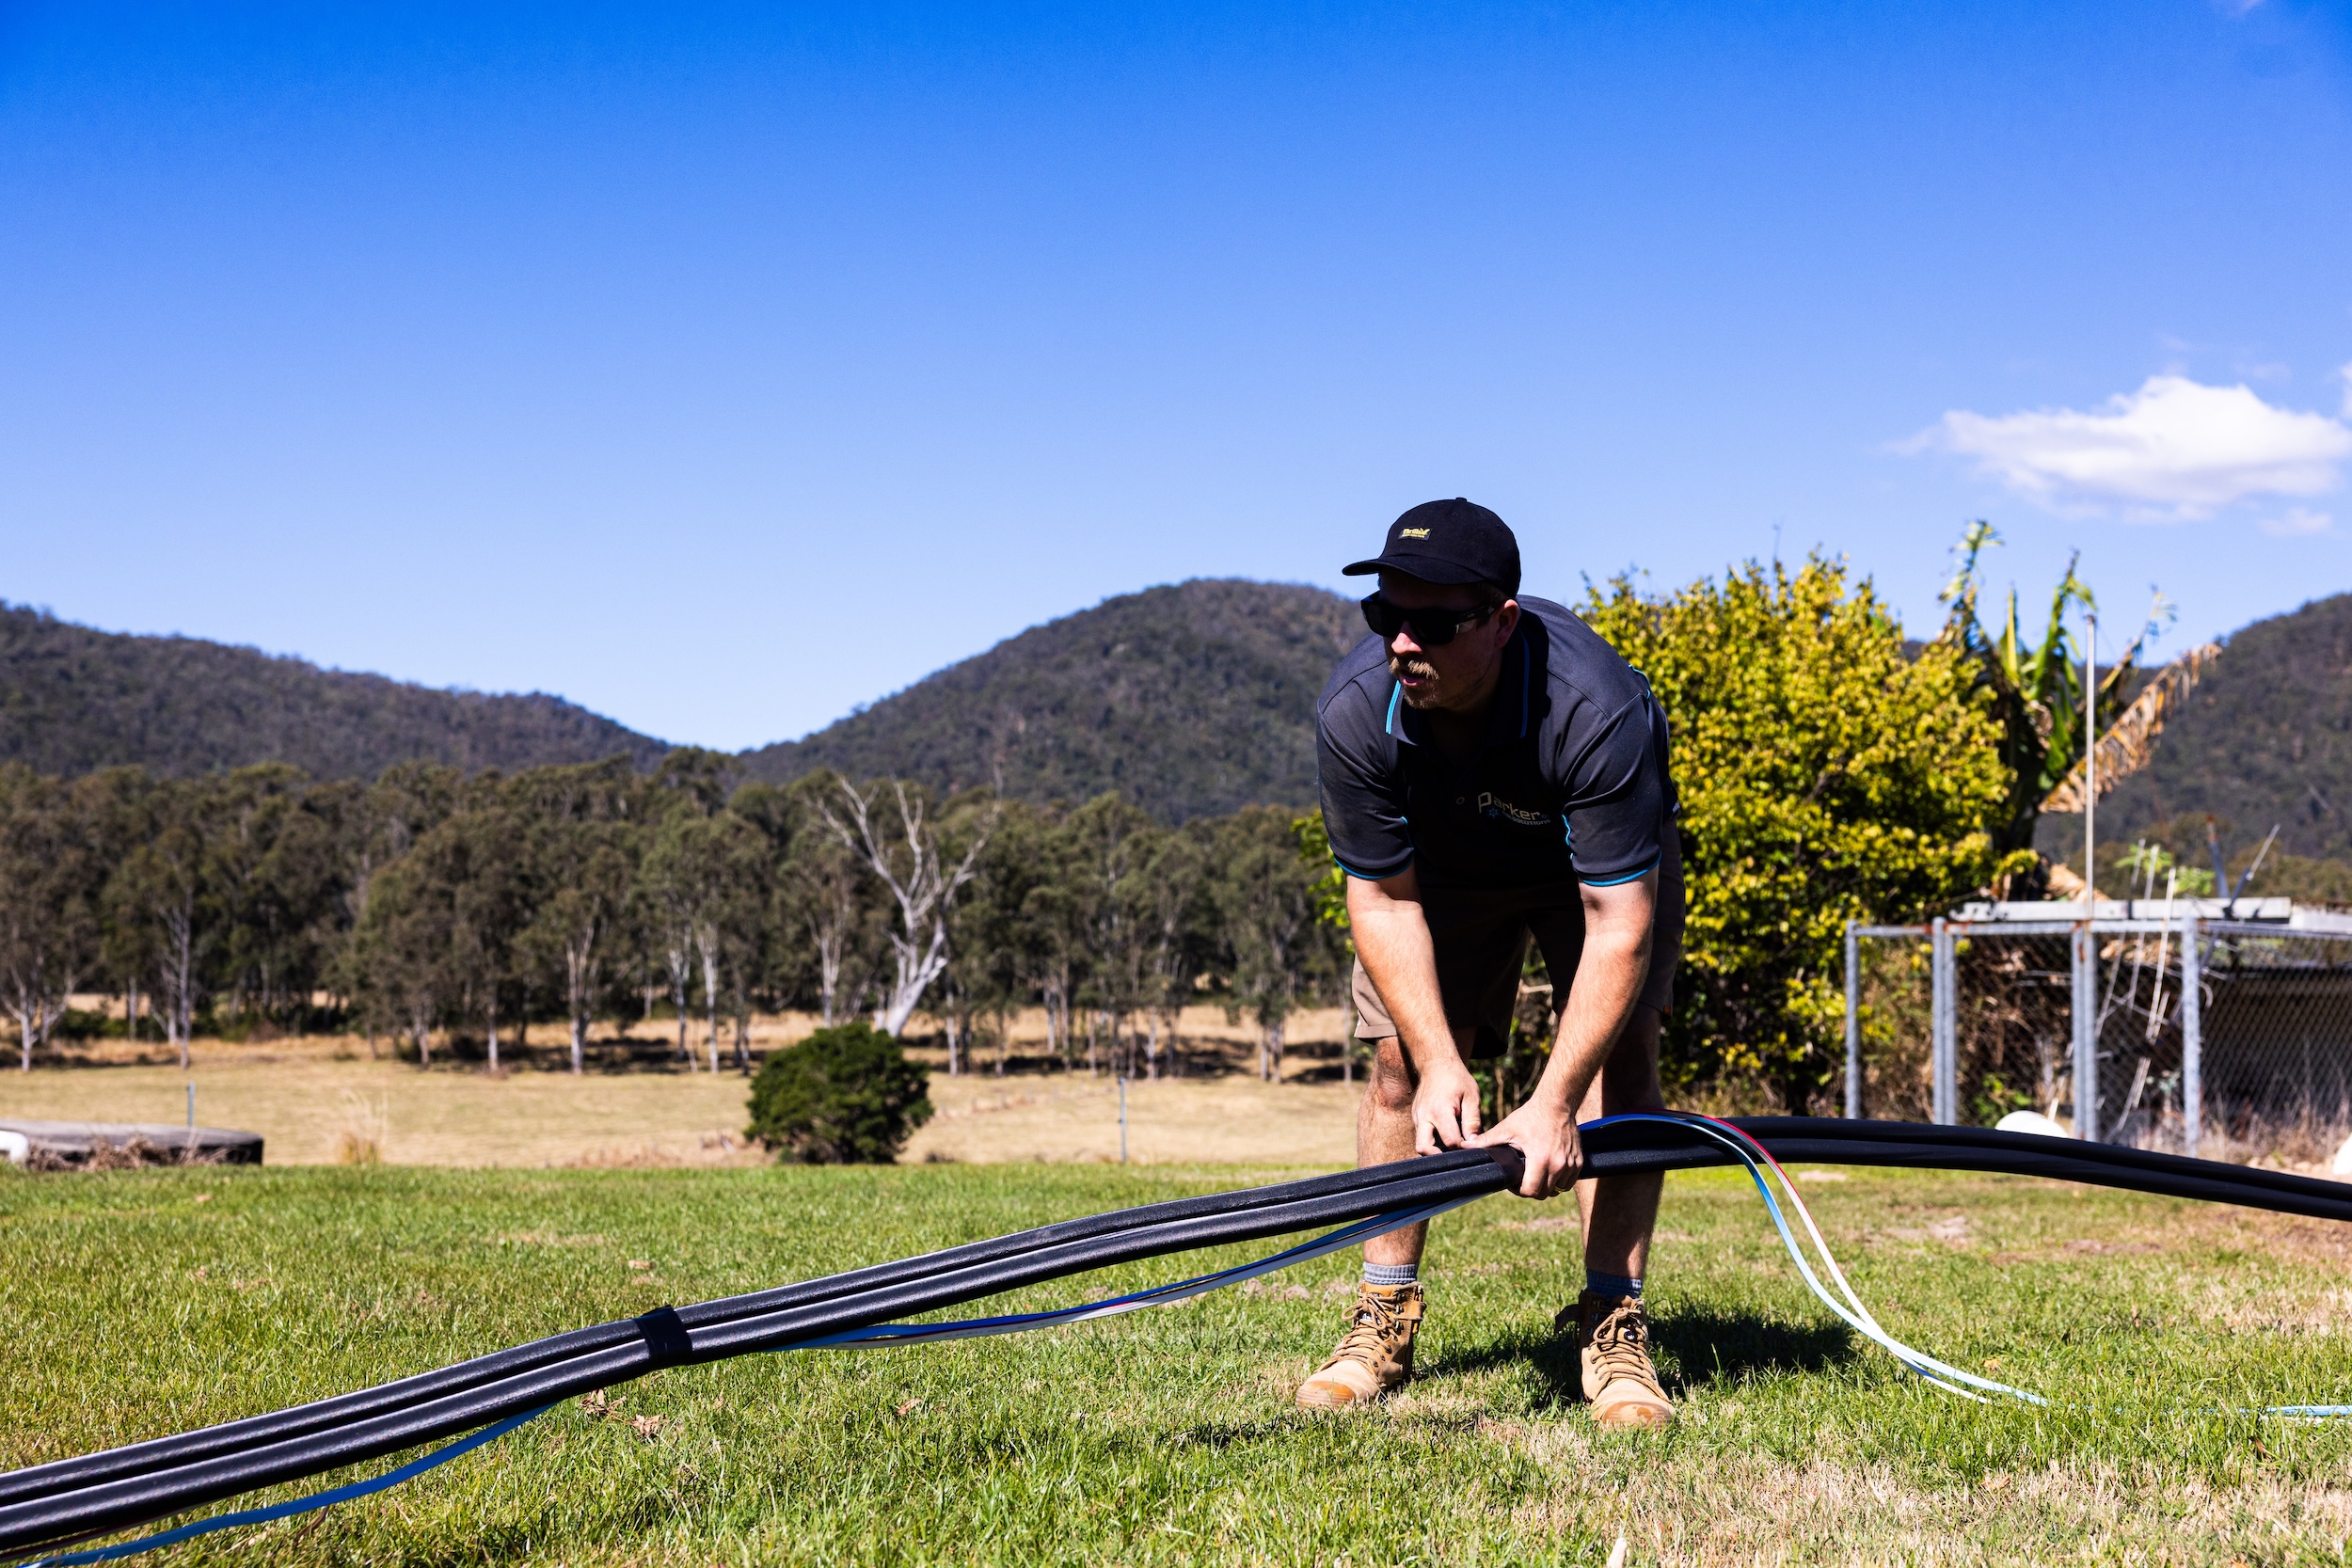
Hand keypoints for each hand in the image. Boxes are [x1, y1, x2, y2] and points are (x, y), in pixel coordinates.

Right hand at [1410, 1053, 1483, 1153]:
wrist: (1436, 1064)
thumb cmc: (1457, 1079)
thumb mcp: (1471, 1097)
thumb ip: (1472, 1121)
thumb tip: (1473, 1143)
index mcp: (1439, 1111)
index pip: (1450, 1141)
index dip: (1462, 1148)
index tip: (1471, 1145)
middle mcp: (1424, 1116)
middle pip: (1423, 1148)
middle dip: (1439, 1157)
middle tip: (1454, 1155)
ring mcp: (1417, 1117)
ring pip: (1421, 1143)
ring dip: (1435, 1148)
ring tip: (1452, 1144)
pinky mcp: (1415, 1117)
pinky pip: (1422, 1135)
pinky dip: (1432, 1140)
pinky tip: (1445, 1135)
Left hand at [1468, 1097, 1584, 1197]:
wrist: (1557, 1103)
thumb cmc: (1531, 1115)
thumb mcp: (1507, 1128)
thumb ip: (1487, 1141)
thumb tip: (1465, 1146)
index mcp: (1540, 1159)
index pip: (1530, 1191)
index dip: (1519, 1190)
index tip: (1514, 1182)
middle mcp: (1558, 1165)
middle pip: (1544, 1194)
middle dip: (1532, 1190)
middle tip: (1523, 1180)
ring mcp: (1571, 1164)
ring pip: (1558, 1190)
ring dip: (1547, 1187)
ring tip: (1536, 1174)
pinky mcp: (1579, 1162)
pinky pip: (1569, 1182)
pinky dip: (1560, 1181)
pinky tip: (1549, 1170)